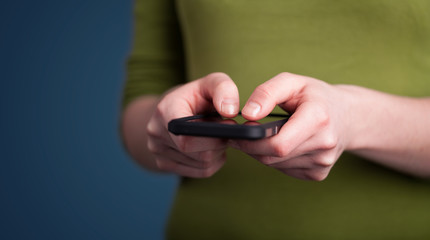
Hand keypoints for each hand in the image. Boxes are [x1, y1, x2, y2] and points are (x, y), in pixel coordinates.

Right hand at [146, 72, 238, 177]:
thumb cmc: (196, 95)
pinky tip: (210, 146)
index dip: (214, 136)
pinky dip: (213, 161)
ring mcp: (157, 151)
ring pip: (203, 164)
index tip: (228, 125)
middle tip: (227, 131)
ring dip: (218, 152)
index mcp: (165, 110)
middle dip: (219, 143)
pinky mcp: (164, 164)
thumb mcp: (211, 82)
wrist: (173, 109)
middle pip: (198, 153)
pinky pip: (201, 172)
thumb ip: (224, 89)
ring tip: (215, 135)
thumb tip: (230, 111)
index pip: (187, 137)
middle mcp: (156, 133)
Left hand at [229, 72, 351, 180]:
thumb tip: (247, 114)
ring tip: (261, 136)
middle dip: (251, 146)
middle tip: (240, 134)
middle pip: (273, 156)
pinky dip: (274, 159)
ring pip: (276, 165)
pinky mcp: (318, 174)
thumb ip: (267, 93)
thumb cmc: (315, 96)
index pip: (278, 144)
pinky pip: (284, 169)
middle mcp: (324, 144)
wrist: (348, 116)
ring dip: (261, 153)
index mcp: (318, 118)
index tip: (237, 132)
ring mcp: (322, 163)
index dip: (251, 141)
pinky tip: (278, 144)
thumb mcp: (292, 82)